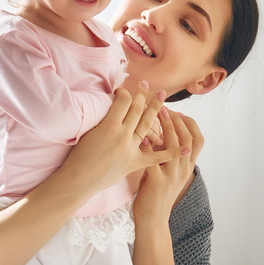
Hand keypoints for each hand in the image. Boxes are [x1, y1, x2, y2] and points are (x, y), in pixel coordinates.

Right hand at [62, 83, 178, 196]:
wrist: (78, 180)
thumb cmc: (78, 155)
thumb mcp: (88, 131)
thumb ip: (103, 118)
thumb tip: (113, 106)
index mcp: (109, 125)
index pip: (123, 101)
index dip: (125, 92)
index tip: (123, 90)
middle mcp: (122, 135)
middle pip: (137, 110)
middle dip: (142, 95)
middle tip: (147, 84)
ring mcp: (130, 150)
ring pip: (147, 126)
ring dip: (156, 110)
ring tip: (163, 98)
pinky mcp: (134, 163)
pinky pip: (156, 157)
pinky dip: (172, 152)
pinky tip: (185, 146)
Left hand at [132, 107, 203, 226]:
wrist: (153, 220)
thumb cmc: (156, 195)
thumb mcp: (167, 173)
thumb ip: (167, 156)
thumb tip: (159, 136)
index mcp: (187, 167)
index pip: (198, 140)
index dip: (190, 124)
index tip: (178, 112)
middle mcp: (183, 169)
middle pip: (187, 139)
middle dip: (177, 120)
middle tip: (166, 107)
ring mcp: (172, 175)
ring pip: (175, 146)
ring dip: (166, 127)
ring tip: (157, 114)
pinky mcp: (157, 181)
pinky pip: (154, 159)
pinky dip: (148, 145)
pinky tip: (141, 136)